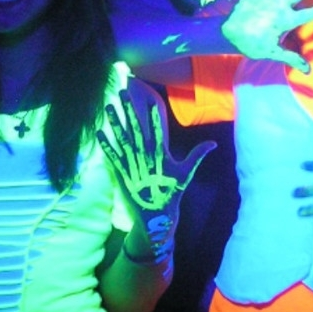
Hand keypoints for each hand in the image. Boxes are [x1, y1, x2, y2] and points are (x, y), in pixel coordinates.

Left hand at [98, 78, 214, 260]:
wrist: (155, 217)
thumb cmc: (171, 192)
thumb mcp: (186, 174)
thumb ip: (197, 155)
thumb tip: (214, 143)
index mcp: (161, 158)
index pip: (156, 134)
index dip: (153, 118)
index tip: (149, 102)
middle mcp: (145, 160)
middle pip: (135, 132)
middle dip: (128, 111)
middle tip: (122, 94)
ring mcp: (131, 167)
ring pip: (121, 141)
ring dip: (114, 123)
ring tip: (108, 107)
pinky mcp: (121, 174)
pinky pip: (112, 157)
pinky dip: (105, 145)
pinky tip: (98, 132)